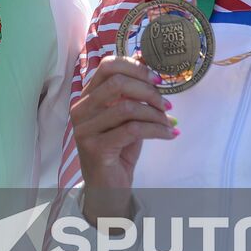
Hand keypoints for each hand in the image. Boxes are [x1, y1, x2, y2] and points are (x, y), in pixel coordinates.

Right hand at [70, 54, 177, 222]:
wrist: (108, 188)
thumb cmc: (118, 151)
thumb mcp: (126, 118)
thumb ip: (132, 94)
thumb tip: (147, 62)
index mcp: (86, 98)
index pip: (107, 67)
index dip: (135, 67)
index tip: (157, 79)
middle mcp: (81, 110)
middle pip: (117, 82)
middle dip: (148, 90)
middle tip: (166, 104)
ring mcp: (85, 129)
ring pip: (127, 107)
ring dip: (155, 114)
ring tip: (169, 122)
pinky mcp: (95, 147)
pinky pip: (133, 130)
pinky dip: (157, 130)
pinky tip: (168, 134)